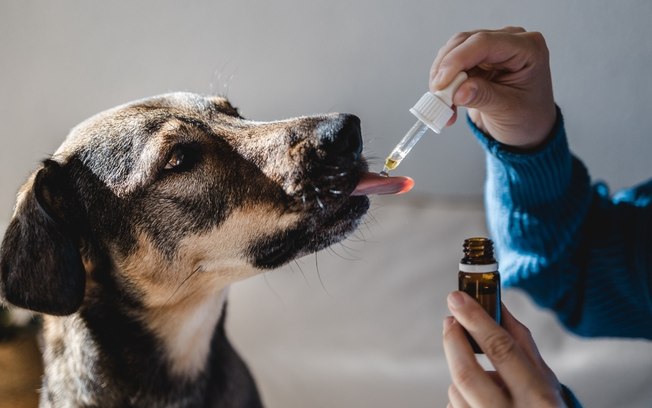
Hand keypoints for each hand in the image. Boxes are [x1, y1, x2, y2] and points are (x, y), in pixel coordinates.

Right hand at [430, 27, 555, 149]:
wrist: (528, 128)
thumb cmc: (528, 117)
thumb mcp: (508, 110)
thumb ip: (483, 97)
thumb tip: (457, 92)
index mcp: (527, 48)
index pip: (485, 43)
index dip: (458, 60)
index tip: (441, 84)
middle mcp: (509, 41)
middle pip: (465, 42)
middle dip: (446, 69)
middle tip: (438, 97)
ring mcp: (492, 48)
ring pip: (453, 50)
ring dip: (442, 77)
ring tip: (444, 105)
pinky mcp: (477, 58)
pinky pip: (451, 63)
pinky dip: (444, 82)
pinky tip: (447, 102)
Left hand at [443, 291, 565, 406]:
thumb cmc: (544, 406)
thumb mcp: (543, 377)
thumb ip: (520, 341)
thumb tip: (496, 302)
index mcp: (538, 397)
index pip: (501, 350)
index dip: (476, 320)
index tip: (457, 298)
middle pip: (467, 373)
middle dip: (453, 341)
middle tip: (450, 320)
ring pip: (457, 390)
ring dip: (460, 372)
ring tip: (479, 374)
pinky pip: (453, 405)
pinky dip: (460, 394)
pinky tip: (478, 399)